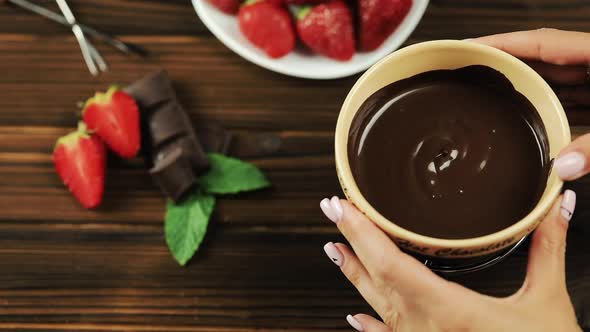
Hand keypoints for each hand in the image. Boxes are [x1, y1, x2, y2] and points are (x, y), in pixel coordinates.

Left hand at [320, 192, 577, 330]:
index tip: (340, 207)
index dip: (360, 232)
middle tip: (332, 210)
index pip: (389, 263)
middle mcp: (424, 328)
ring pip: (375, 304)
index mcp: (449, 310)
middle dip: (350, 240)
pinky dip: (368, 324)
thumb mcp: (547, 302)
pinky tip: (354, 318)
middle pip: (374, 278)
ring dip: (353, 274)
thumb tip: (555, 206)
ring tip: (334, 248)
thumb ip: (547, 250)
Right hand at [474, 29, 589, 180]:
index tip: (469, 47)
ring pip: (557, 82)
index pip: (540, 42)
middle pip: (543, 62)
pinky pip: (573, 99)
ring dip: (529, 93)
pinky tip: (536, 121)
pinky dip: (553, 109)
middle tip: (472, 78)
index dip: (501, 43)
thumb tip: (562, 167)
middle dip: (508, 70)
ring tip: (495, 102)